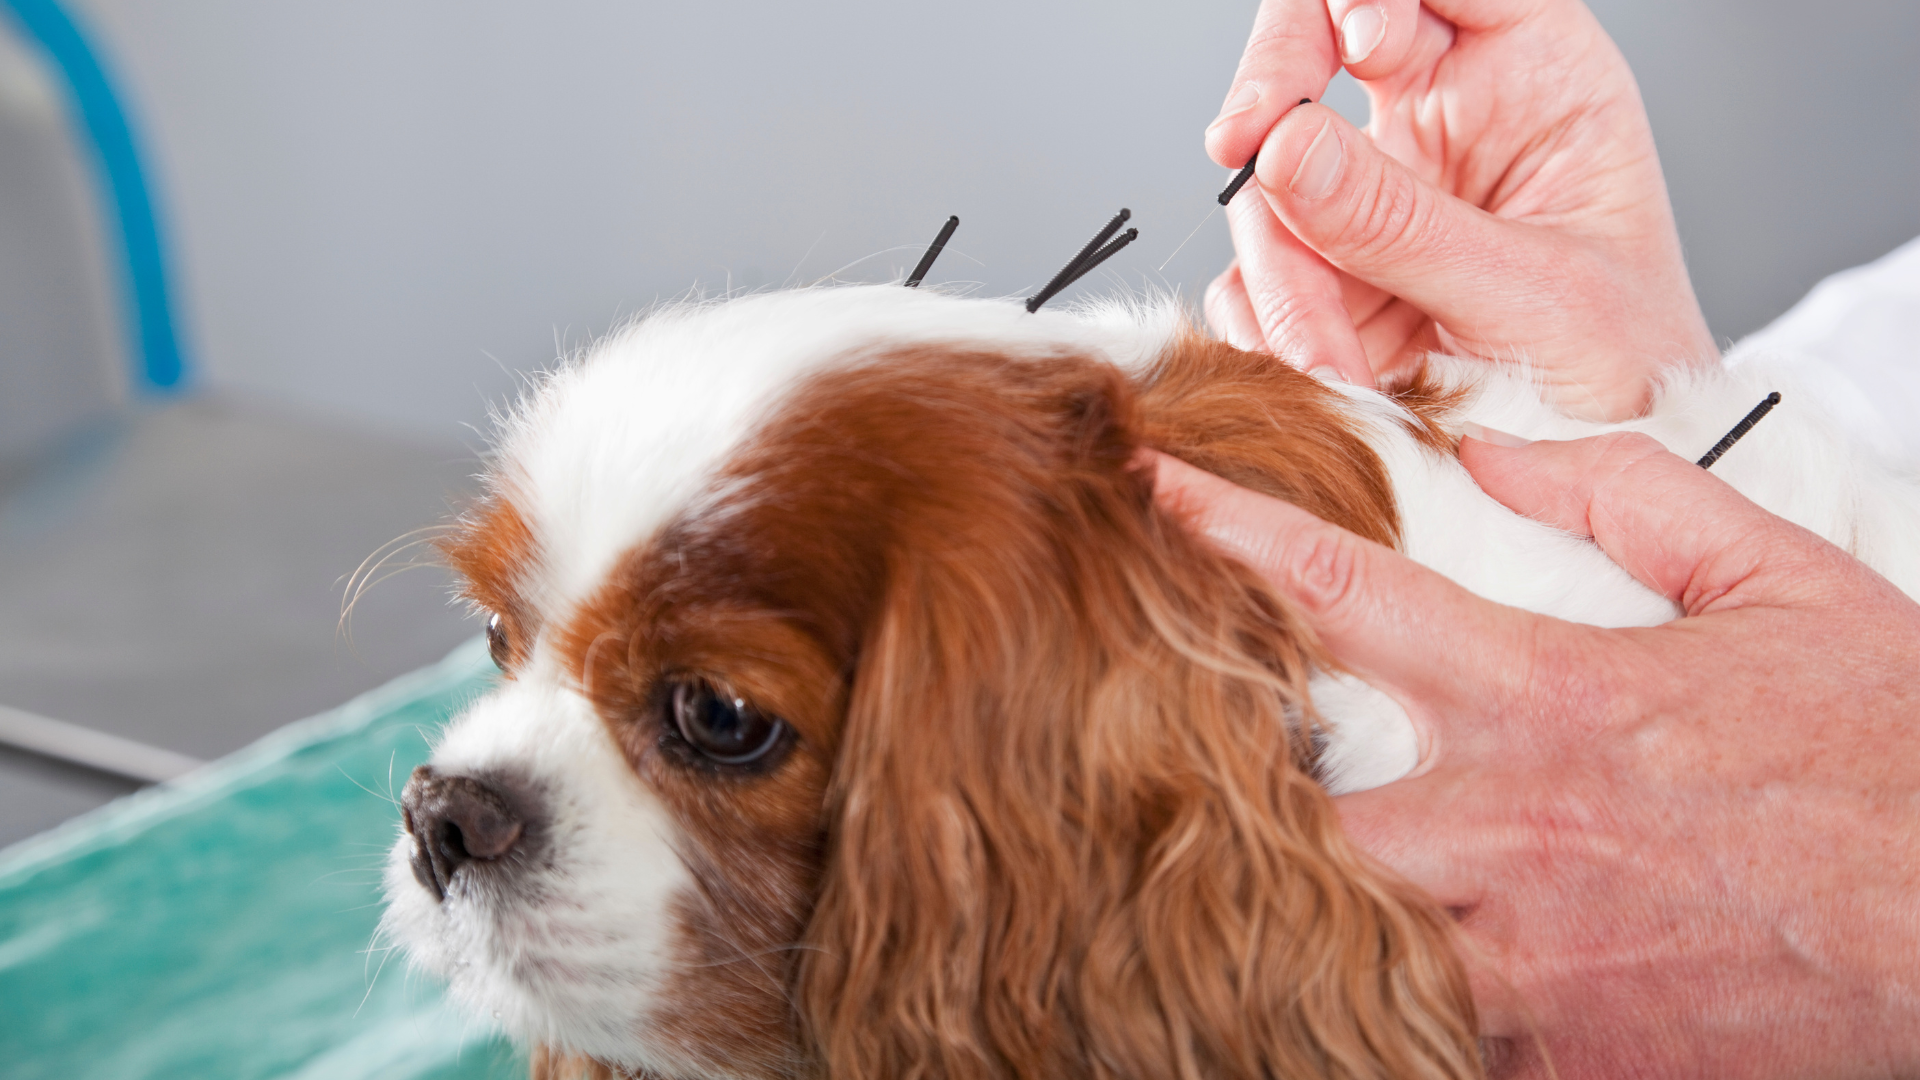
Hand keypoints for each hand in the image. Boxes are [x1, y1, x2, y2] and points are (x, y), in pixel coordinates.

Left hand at [1151, 439, 1919, 1076]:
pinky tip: (1365, 980)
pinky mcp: (1564, 1049)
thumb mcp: (1779, 581)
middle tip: (1176, 752)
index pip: (1347, 591)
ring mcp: (1528, 950)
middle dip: (1226, 779)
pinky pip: (1428, 1036)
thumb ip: (1626, 497)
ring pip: (1336, 935)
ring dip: (1295, 902)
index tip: (1153, 488)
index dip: (1231, 530)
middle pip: (1292, 800)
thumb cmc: (1888, 746)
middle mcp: (1511, 825)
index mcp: (1550, 695)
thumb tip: (1490, 449)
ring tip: (1246, 876)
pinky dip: (1387, 1008)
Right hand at [1202, 0, 1715, 419]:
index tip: (1352, 46)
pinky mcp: (1331, 270)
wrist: (1606, 488)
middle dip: (1277, 92)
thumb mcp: (1531, 297)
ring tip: (1338, 366)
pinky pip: (1256, 267)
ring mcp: (1379, 190)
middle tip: (1241, 149)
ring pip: (1275, 177)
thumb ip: (1403, 224)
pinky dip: (1269, 326)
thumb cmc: (1625, 379)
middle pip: (1320, 38)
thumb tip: (1282, 146)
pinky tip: (1325, 376)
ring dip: (1285, 273)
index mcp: (1536, 73)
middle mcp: (1450, 113)